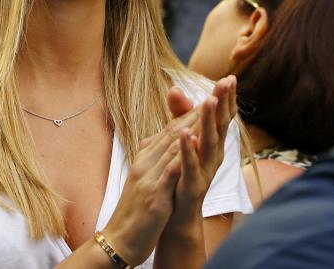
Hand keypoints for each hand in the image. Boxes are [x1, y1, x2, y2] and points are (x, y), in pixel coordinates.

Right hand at [100, 108, 201, 264]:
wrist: (118, 238)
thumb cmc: (134, 212)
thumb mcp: (144, 181)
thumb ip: (153, 161)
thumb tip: (159, 145)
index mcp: (145, 159)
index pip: (170, 132)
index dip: (190, 115)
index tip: (209, 99)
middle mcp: (145, 163)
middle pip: (173, 133)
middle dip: (195, 113)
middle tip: (214, 94)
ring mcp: (148, 177)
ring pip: (172, 147)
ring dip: (192, 126)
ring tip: (209, 110)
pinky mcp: (153, 194)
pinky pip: (169, 172)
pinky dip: (182, 156)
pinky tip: (195, 145)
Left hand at [167, 77, 236, 224]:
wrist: (176, 214)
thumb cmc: (181, 173)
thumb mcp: (182, 140)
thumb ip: (180, 116)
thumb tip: (175, 88)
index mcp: (211, 144)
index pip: (222, 117)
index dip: (226, 98)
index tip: (230, 76)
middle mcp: (213, 155)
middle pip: (221, 126)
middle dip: (223, 103)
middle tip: (227, 82)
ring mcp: (205, 170)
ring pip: (209, 142)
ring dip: (209, 121)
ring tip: (209, 101)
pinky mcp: (192, 185)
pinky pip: (190, 165)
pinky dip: (188, 149)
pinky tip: (185, 135)